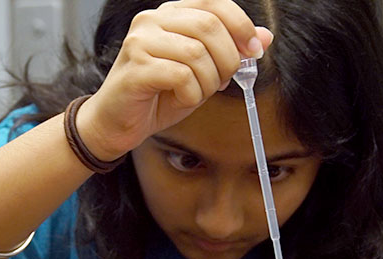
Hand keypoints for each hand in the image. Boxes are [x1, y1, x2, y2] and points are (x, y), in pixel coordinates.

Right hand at [76, 0, 273, 160]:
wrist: (117, 122)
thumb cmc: (158, 94)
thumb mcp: (203, 70)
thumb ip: (230, 50)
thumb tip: (265, 36)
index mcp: (170, 14)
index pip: (214, 3)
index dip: (241, 25)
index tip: (253, 50)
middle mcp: (152, 20)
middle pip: (209, 26)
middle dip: (227, 59)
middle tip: (222, 81)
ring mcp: (140, 41)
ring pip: (197, 53)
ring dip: (207, 82)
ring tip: (197, 93)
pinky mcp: (135, 67)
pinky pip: (181, 77)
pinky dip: (191, 94)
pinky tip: (181, 98)